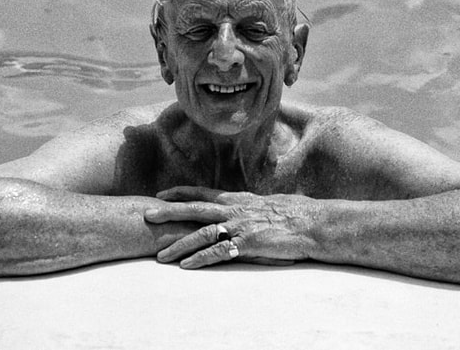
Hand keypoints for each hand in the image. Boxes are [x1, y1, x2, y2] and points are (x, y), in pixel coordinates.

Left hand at [144, 186, 317, 268]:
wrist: (313, 223)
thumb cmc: (296, 214)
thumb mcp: (268, 205)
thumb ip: (252, 207)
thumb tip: (248, 208)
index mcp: (240, 199)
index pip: (205, 192)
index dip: (182, 193)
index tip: (162, 194)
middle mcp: (235, 209)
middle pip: (195, 208)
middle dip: (168, 212)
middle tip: (146, 214)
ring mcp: (240, 226)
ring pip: (201, 233)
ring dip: (179, 245)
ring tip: (161, 256)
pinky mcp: (247, 243)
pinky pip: (218, 252)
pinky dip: (200, 259)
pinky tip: (186, 266)